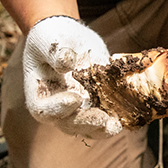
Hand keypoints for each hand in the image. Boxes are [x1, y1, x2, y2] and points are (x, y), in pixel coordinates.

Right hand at [21, 16, 122, 137]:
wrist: (67, 38)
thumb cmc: (51, 37)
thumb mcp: (48, 39)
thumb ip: (55, 52)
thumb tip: (66, 62)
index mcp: (39, 93)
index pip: (43, 110)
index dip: (58, 108)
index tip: (75, 98)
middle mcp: (57, 106)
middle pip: (68, 124)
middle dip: (85, 123)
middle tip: (102, 119)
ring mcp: (78, 108)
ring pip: (88, 127)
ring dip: (102, 129)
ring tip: (116, 126)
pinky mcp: (96, 103)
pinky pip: (105, 117)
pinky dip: (116, 118)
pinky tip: (128, 117)